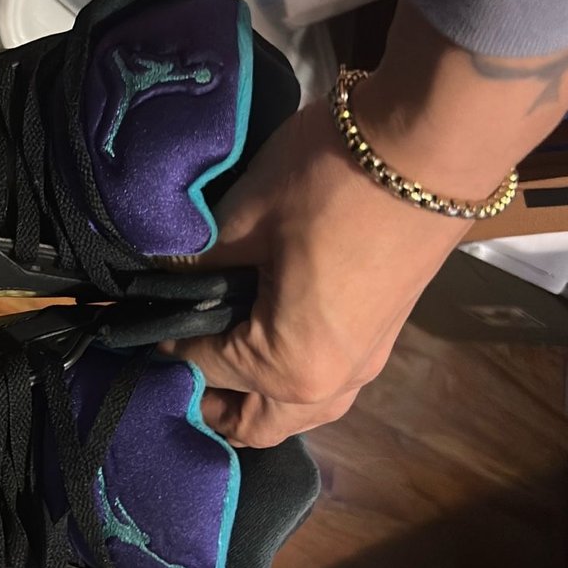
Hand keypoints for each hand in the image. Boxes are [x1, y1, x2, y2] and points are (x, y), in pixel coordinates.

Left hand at [162, 0, 567, 447]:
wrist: (434, 141)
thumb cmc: (330, 181)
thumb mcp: (242, 219)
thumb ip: (192, 266)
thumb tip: (155, 281)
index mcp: (289, 368)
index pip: (200, 371)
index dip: (159, 342)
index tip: (132, 317)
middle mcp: (330, 385)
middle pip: (254, 425)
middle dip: (207, 400)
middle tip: (169, 352)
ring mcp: (366, 364)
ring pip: (297, 412)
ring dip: (252, 398)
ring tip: (211, 348)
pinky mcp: (384, 337)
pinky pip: (324, 383)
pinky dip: (285, 379)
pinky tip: (258, 332)